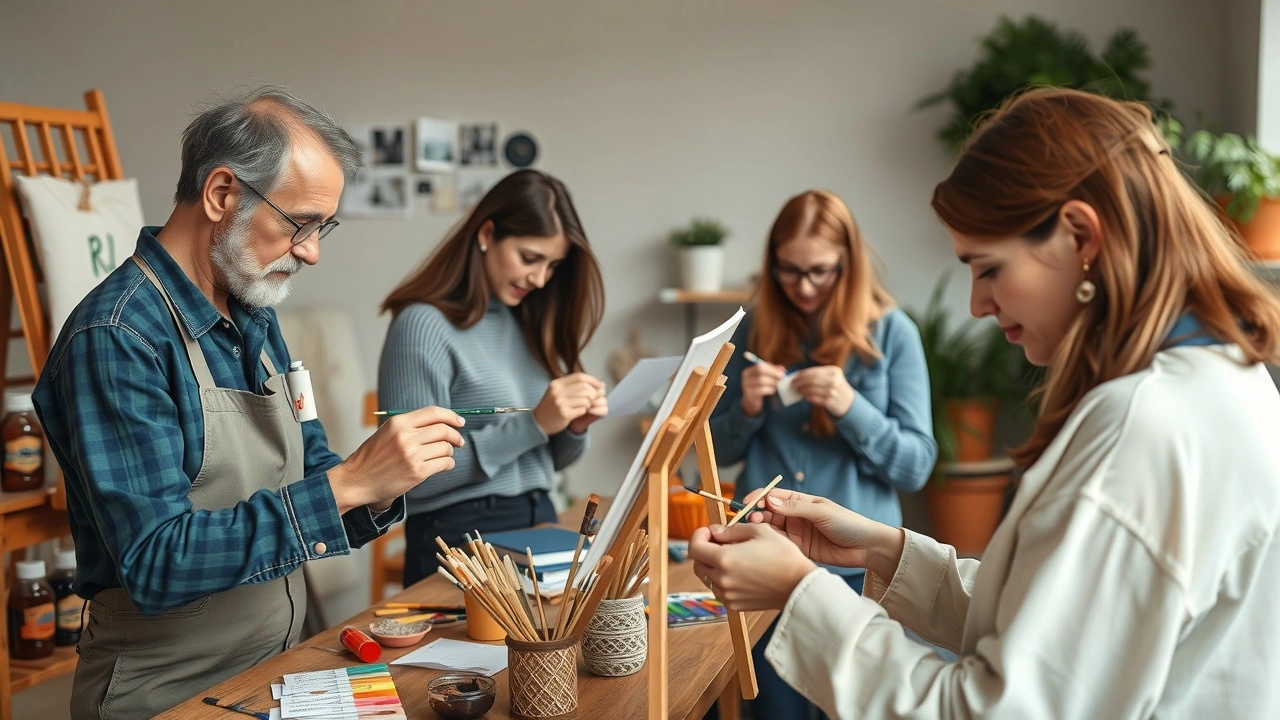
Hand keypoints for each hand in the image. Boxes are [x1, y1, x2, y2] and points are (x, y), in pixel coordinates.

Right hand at [328, 407, 464, 513]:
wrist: (357, 480)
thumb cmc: (372, 457)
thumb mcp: (387, 432)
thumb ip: (411, 426)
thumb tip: (442, 423)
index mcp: (398, 422)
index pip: (433, 413)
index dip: (451, 416)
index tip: (460, 422)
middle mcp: (405, 436)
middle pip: (443, 430)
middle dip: (455, 435)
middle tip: (458, 441)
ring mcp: (412, 455)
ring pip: (446, 448)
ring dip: (450, 452)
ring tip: (444, 455)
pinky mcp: (417, 472)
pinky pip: (444, 463)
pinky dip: (448, 464)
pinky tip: (443, 465)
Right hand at [534, 373, 605, 435]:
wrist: (538, 423)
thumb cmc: (551, 407)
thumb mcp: (557, 392)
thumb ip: (574, 386)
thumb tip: (599, 383)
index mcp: (557, 384)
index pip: (579, 377)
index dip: (593, 380)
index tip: (600, 386)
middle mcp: (557, 391)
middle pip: (584, 388)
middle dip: (593, 393)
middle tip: (595, 399)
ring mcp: (560, 403)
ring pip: (585, 399)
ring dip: (589, 404)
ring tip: (586, 407)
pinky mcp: (564, 414)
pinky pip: (582, 410)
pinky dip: (584, 411)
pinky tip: (579, 413)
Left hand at [689, 522, 816, 610]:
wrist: (799, 586)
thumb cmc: (783, 556)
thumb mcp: (759, 531)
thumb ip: (731, 529)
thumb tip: (715, 531)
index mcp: (724, 559)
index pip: (694, 547)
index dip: (698, 535)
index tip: (710, 531)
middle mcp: (721, 579)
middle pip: (697, 564)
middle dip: (704, 550)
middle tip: (721, 542)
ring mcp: (727, 595)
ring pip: (707, 578)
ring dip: (713, 565)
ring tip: (734, 557)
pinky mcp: (735, 605)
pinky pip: (719, 590)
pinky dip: (722, 579)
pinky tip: (740, 572)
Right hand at [740, 488, 904, 579]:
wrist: (866, 547)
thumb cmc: (848, 524)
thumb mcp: (821, 512)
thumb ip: (795, 507)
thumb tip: (769, 500)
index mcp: (802, 501)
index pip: (775, 496)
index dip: (759, 497)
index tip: (746, 501)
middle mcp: (797, 516)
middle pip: (769, 512)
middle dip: (756, 514)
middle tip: (748, 520)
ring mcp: (797, 532)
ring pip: (772, 528)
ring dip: (761, 528)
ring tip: (754, 530)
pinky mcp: (799, 549)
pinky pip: (780, 544)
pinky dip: (770, 543)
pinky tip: (763, 543)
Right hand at [741, 362, 784, 416]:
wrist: (751, 402)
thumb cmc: (759, 388)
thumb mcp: (765, 378)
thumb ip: (773, 372)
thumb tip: (782, 369)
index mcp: (749, 371)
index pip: (760, 366)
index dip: (772, 368)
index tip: (782, 372)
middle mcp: (746, 377)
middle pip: (760, 371)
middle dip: (773, 373)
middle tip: (782, 377)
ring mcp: (746, 386)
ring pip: (761, 380)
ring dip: (772, 382)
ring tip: (777, 384)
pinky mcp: (750, 394)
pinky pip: (761, 390)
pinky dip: (769, 389)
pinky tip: (773, 390)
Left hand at [790, 365, 854, 415]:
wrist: (849, 403)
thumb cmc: (836, 388)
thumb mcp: (833, 377)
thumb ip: (819, 375)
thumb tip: (799, 376)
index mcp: (834, 371)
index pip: (813, 371)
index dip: (801, 374)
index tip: (794, 377)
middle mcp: (834, 380)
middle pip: (811, 379)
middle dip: (800, 382)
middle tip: (793, 384)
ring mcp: (832, 391)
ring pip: (811, 389)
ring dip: (802, 390)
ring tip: (797, 390)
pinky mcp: (830, 401)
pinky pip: (814, 398)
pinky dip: (807, 397)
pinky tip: (804, 397)